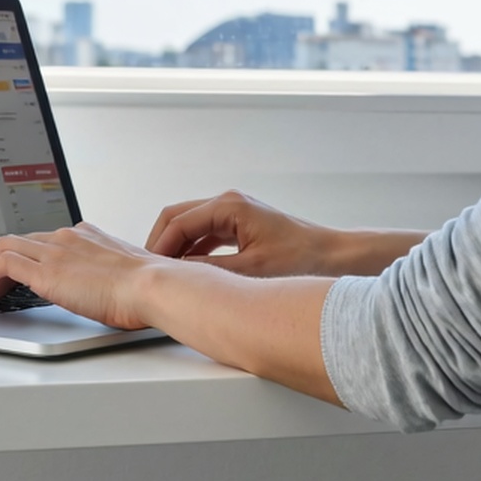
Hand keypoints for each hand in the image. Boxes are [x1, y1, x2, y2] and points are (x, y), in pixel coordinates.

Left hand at [0, 222, 161, 328]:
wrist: (151, 285)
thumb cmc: (146, 287)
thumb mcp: (123, 274)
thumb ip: (108, 274)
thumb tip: (107, 291)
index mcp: (86, 236)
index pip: (45, 238)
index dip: (27, 254)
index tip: (21, 271)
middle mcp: (67, 237)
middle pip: (21, 239)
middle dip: (2, 260)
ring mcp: (55, 252)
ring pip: (6, 246)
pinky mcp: (46, 272)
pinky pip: (4, 264)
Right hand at [145, 190, 341, 277]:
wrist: (333, 257)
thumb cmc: (302, 259)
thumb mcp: (252, 272)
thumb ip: (212, 271)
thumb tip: (179, 277)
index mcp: (229, 206)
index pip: (178, 221)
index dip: (158, 247)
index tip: (147, 270)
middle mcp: (228, 203)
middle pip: (178, 217)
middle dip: (160, 243)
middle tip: (149, 272)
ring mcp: (234, 213)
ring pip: (190, 226)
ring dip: (175, 248)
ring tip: (164, 275)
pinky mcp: (240, 226)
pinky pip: (205, 234)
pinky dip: (192, 250)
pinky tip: (188, 273)